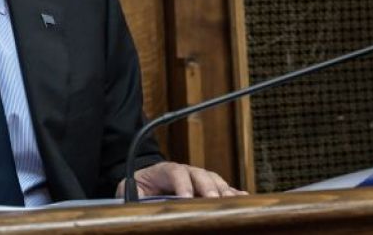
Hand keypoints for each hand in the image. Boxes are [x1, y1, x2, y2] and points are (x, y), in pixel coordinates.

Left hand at [115, 162, 246, 198]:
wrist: (148, 181)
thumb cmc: (140, 186)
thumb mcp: (130, 188)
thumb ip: (133, 192)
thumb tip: (136, 199)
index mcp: (164, 170)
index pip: (175, 171)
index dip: (182, 183)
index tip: (185, 197)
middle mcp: (185, 171)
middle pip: (199, 174)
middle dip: (206, 187)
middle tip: (212, 200)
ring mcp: (198, 178)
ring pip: (214, 180)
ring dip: (223, 190)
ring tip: (229, 202)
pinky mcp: (208, 187)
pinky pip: (223, 188)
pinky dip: (233, 193)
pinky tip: (243, 198)